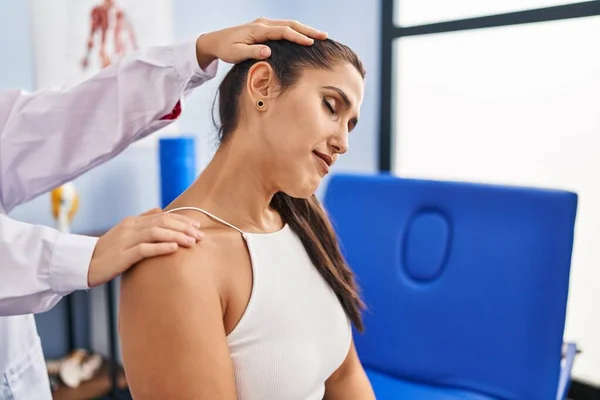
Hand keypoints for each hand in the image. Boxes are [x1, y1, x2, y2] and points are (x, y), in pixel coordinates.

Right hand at [87, 208, 203, 286]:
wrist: (83, 264)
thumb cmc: (107, 251)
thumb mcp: (125, 233)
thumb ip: (142, 221)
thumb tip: (160, 210)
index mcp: (132, 221)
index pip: (162, 215)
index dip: (182, 219)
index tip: (197, 225)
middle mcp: (130, 228)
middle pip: (162, 222)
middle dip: (184, 227)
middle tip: (200, 235)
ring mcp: (125, 241)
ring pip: (155, 233)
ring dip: (177, 236)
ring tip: (192, 242)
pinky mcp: (121, 256)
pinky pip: (144, 249)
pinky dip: (161, 247)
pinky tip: (174, 249)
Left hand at [196, 17, 327, 67]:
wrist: (216, 40)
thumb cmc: (226, 49)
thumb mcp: (236, 54)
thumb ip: (252, 52)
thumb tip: (269, 51)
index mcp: (258, 29)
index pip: (282, 32)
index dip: (297, 37)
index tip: (310, 43)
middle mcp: (263, 23)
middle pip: (290, 24)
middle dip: (308, 30)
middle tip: (324, 36)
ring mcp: (264, 23)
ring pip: (289, 23)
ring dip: (305, 29)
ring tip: (320, 36)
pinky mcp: (264, 27)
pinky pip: (284, 27)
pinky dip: (297, 30)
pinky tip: (306, 36)